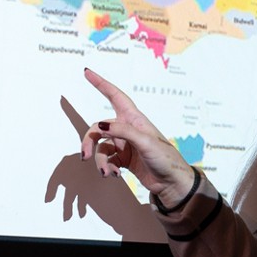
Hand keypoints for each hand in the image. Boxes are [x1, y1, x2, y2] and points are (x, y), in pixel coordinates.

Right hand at [80, 68, 196, 203]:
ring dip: (100, 160)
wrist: (172, 183)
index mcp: (134, 119)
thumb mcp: (145, 142)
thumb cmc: (165, 159)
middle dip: (89, 141)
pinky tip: (114, 175)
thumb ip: (123, 131)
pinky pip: (107, 160)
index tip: (87, 73)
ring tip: (106, 172)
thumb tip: (101, 125)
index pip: (114, 96)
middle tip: (84, 155)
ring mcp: (124, 145)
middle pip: (99, 128)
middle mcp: (127, 129)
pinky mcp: (123, 159)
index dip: (101, 84)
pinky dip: (107, 168)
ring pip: (101, 147)